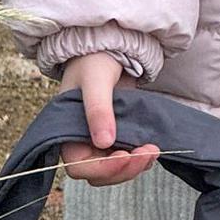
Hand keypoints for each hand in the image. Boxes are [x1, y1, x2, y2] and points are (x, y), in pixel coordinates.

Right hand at [59, 52, 159, 185]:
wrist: (109, 45)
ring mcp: (98, 139)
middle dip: (124, 169)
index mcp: (66, 131)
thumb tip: (104, 142)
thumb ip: (98, 109)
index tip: (126, 158)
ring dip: (134, 166)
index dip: (102, 168)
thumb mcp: (96, 81)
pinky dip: (139, 158)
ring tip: (153, 150)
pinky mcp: (116, 135)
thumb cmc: (94, 59)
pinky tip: (151, 149)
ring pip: (114, 169)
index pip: (79, 166)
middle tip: (148, 153)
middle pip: (98, 173)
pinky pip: (126, 157)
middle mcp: (80, 140)